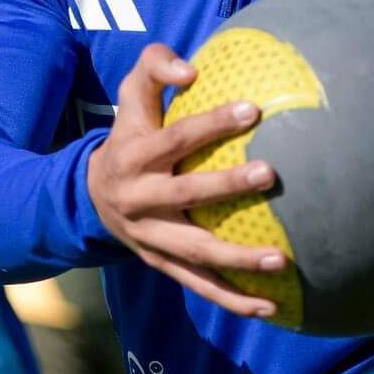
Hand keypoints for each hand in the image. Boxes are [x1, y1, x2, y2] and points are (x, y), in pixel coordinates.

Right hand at [86, 42, 286, 319]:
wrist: (91, 195)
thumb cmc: (130, 134)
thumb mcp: (131, 96)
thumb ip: (155, 67)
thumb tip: (191, 70)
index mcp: (133, 157)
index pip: (175, 138)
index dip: (211, 124)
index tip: (252, 109)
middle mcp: (139, 200)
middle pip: (185, 194)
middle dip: (226, 186)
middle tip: (270, 175)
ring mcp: (150, 238)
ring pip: (195, 251)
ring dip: (236, 258)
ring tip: (282, 259)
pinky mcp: (161, 264)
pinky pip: (198, 284)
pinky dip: (232, 299)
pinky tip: (270, 307)